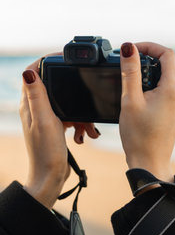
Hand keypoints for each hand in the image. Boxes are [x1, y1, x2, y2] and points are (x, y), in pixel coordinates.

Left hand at [20, 56, 99, 208]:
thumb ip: (38, 96)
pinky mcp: (56, 126)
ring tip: (87, 127)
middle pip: (54, 86)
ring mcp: (46, 117)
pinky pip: (71, 116)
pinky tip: (85, 134)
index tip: (63, 57)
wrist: (51, 177)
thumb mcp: (44, 120)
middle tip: (85, 88)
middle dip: (71, 90)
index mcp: (29, 104)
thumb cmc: (46, 152)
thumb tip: (28, 71)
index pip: (33, 72)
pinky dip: (80, 123)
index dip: (46, 61)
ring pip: (66, 102)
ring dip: (80, 112)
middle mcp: (35, 108)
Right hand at [119, 42, 174, 181]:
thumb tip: (129, 47)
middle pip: (165, 64)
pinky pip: (164, 89)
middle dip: (145, 60)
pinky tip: (136, 96)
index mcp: (172, 89)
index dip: (149, 46)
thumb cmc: (139, 136)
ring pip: (164, 77)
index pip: (167, 54)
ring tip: (129, 82)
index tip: (132, 50)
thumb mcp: (130, 100)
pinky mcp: (174, 110)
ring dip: (147, 74)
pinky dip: (150, 86)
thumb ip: (130, 72)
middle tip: (126, 65)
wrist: (150, 163)